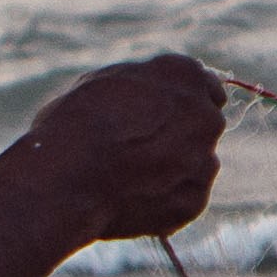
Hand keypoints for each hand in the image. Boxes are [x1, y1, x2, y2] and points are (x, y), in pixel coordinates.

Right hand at [18, 57, 229, 245]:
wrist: (68, 178)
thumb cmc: (75, 125)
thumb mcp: (105, 84)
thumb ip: (144, 85)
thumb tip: (157, 92)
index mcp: (185, 76)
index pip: (208, 87)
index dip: (185, 103)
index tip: (168, 116)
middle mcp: (206, 115)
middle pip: (205, 126)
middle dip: (182, 136)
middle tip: (140, 150)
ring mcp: (204, 160)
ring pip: (197, 164)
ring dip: (175, 170)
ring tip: (128, 178)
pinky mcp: (195, 200)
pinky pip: (185, 198)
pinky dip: (165, 201)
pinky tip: (131, 200)